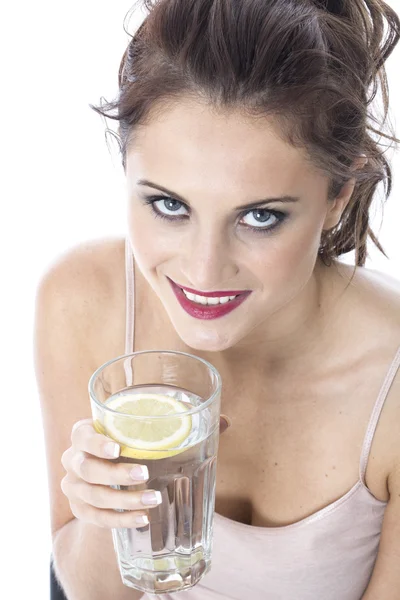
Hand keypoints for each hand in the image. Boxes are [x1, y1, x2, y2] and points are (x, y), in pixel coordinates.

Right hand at [61, 414, 230, 529]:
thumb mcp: (149, 435)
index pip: (80, 434)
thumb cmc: (135, 448)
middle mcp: (74, 459)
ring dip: (124, 500)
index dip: (95, 442)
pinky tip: (143, 519)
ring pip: (93, 496)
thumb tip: (226, 420)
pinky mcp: (81, 511)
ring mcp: (74, 488)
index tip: (118, 448)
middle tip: (145, 474)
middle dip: (116, 474)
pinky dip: (121, 519)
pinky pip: (97, 519)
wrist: (113, 479)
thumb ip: (185, 426)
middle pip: (86, 468)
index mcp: (86, 433)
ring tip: (153, 500)